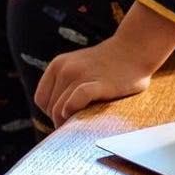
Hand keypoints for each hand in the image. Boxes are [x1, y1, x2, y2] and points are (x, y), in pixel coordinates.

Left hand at [34, 36, 155, 127]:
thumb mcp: (77, 67)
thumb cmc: (108, 65)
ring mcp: (81, 75)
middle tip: (77, 126)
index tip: (67, 118)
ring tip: (84, 124)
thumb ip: (65, 84)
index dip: (51, 113)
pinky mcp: (98, 83)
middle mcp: (65, 69)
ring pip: (60, 109)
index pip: (41, 100)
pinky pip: (76, 100)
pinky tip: (83, 115)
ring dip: (70, 122)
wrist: (133, 48)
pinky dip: (75, 110)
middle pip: (51, 108)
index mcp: (57, 65)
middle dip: (62, 121)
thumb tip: (57, 116)